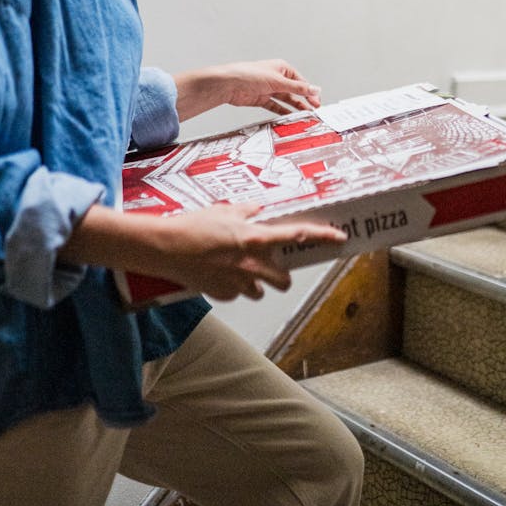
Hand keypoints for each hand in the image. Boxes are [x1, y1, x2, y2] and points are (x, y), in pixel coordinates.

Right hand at [152, 203, 345, 300]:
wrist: (167, 248)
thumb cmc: (193, 226)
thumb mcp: (223, 211)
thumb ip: (245, 213)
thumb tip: (255, 212)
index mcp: (255, 238)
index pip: (297, 235)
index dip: (321, 236)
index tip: (338, 237)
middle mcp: (252, 264)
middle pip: (284, 280)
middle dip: (280, 276)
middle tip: (270, 266)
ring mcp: (239, 283)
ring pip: (261, 291)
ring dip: (256, 283)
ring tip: (238, 270)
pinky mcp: (225, 294)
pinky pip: (238, 293)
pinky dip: (233, 286)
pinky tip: (218, 273)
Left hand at [222, 59, 320, 113]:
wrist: (229, 84)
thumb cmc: (249, 74)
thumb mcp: (278, 81)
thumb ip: (297, 88)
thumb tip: (314, 89)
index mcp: (282, 68)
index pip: (300, 81)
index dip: (310, 91)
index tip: (317, 101)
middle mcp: (276, 78)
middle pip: (294, 91)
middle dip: (304, 100)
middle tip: (314, 110)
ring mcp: (269, 89)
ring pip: (286, 100)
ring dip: (295, 107)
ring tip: (305, 116)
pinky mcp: (262, 99)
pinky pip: (276, 107)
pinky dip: (283, 112)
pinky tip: (290, 117)